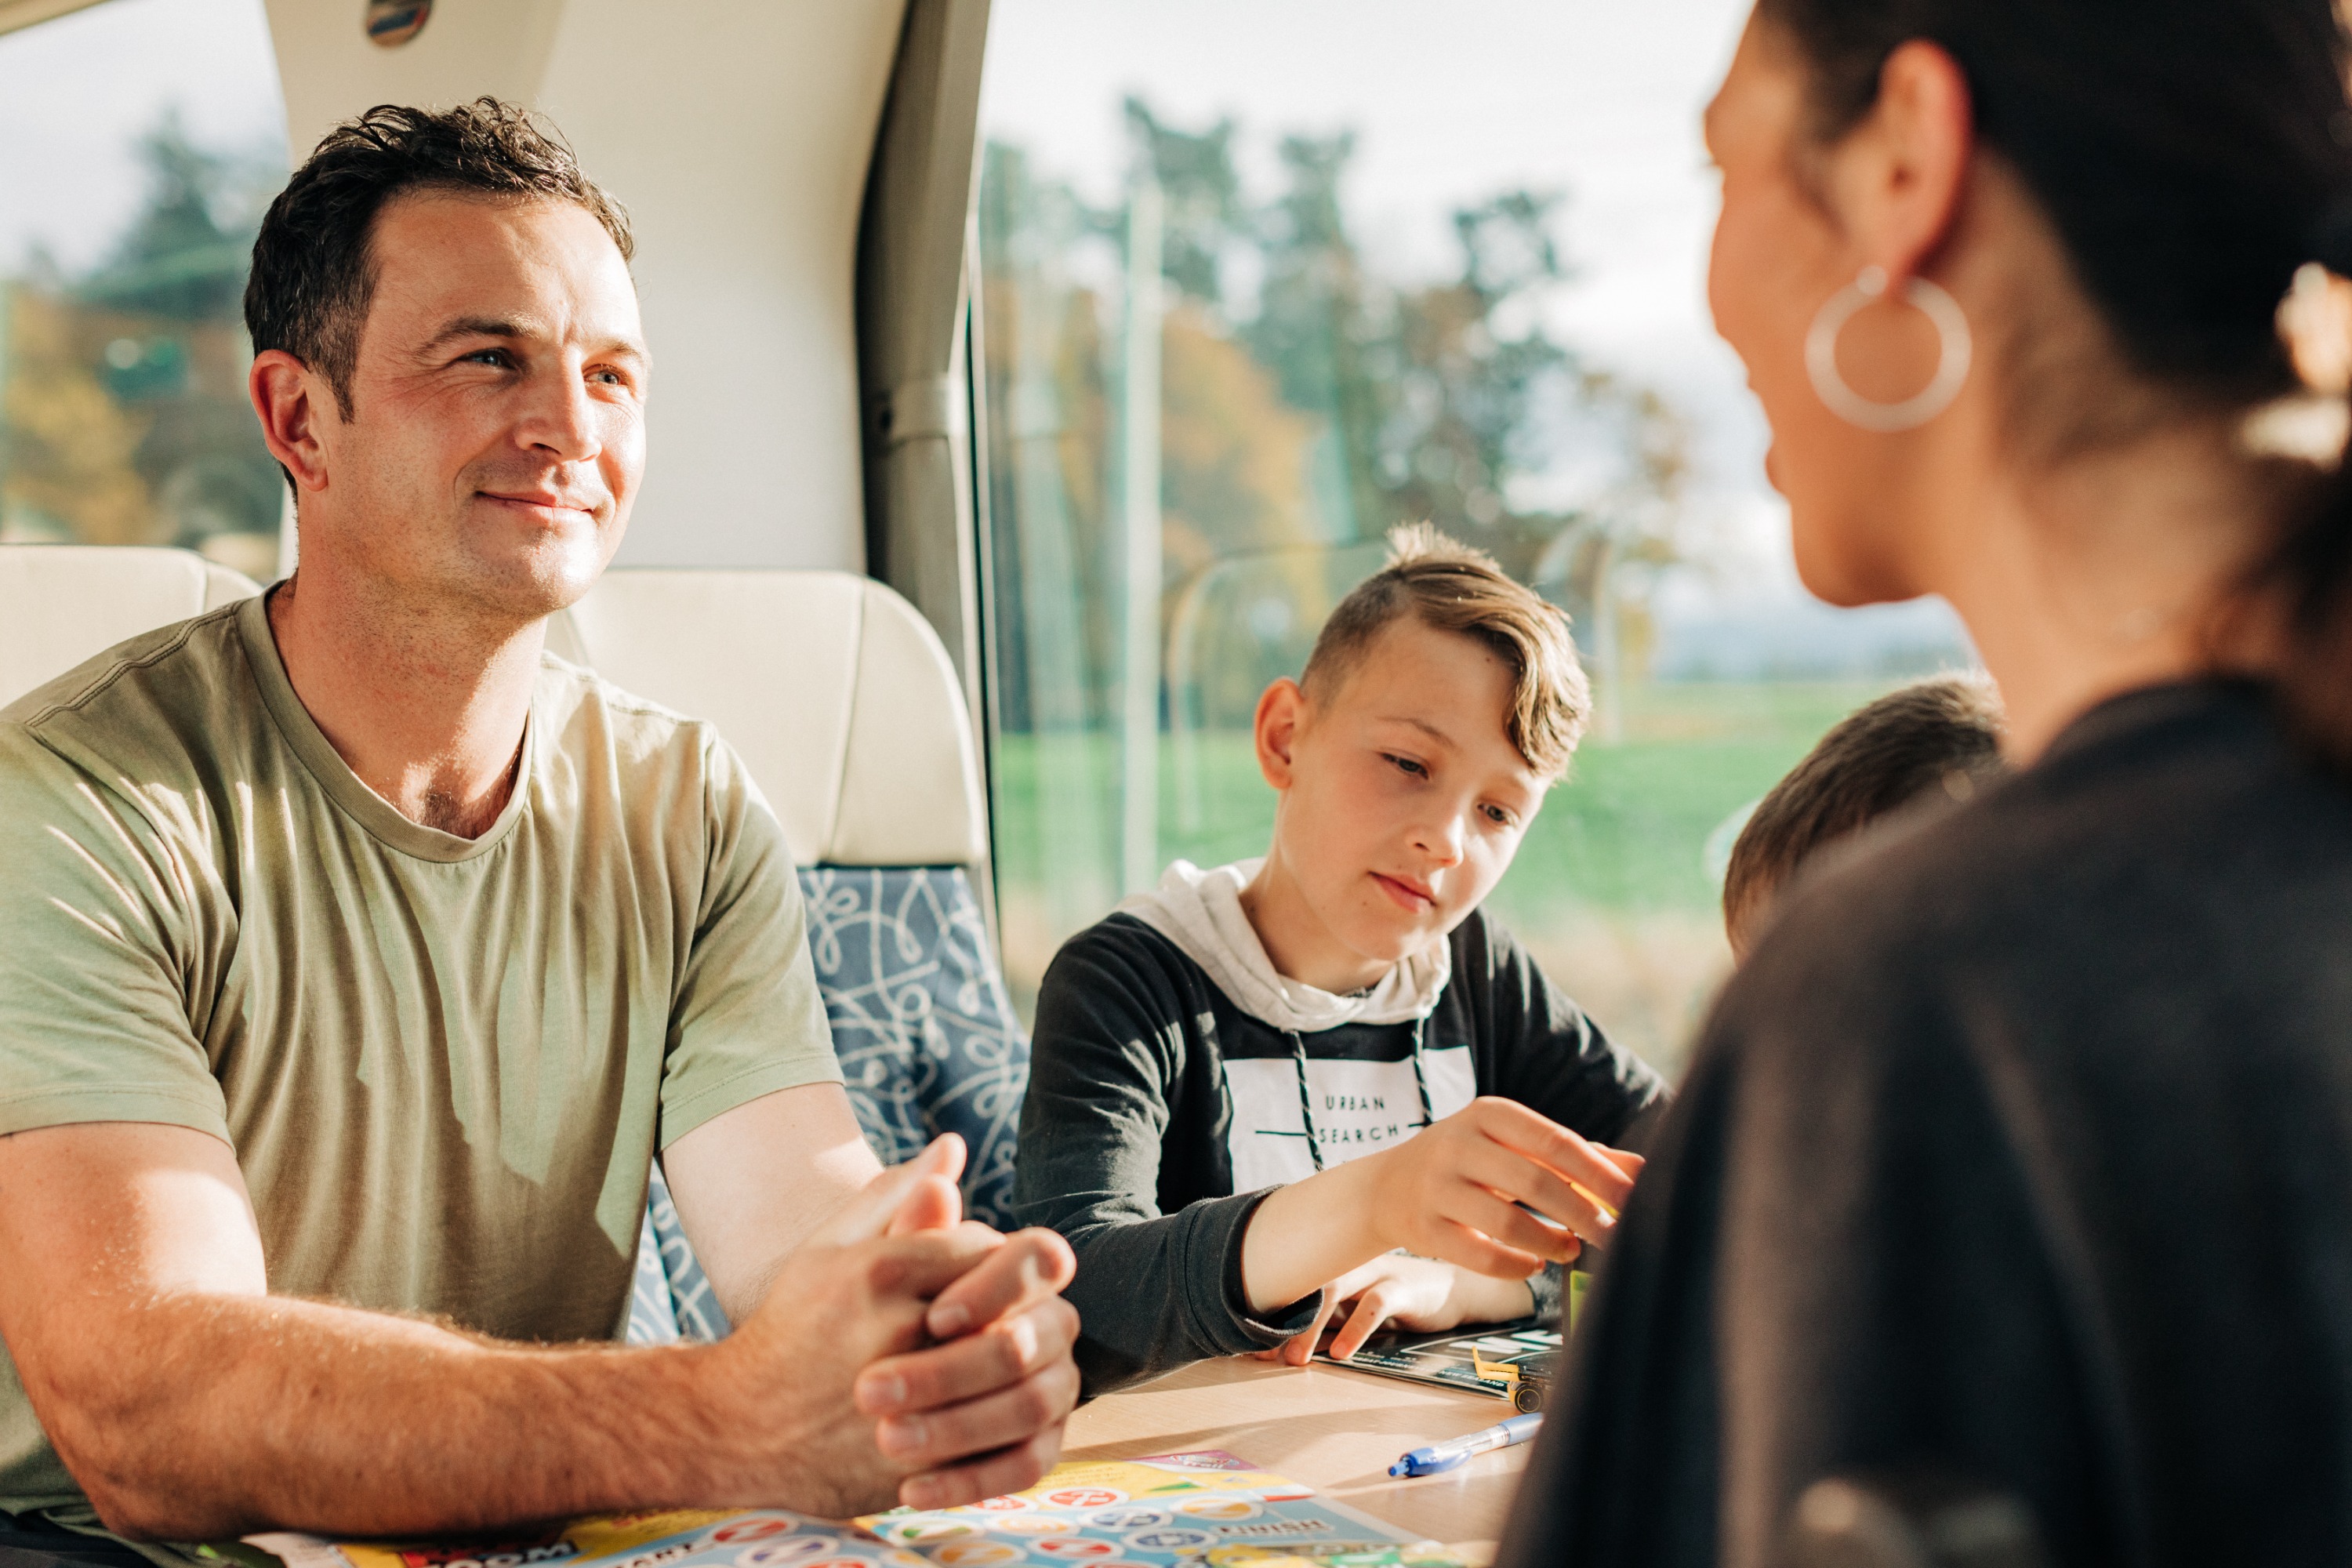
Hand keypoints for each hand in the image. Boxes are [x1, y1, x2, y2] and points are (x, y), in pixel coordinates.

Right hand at [701, 1138, 1080, 1514]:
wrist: (740, 1426)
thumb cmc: (794, 1325)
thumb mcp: (830, 1247)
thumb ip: (896, 1195)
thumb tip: (955, 1145)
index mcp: (881, 1270)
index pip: (986, 1245)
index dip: (983, 1259)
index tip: (961, 1273)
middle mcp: (899, 1331)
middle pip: (1005, 1307)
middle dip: (1002, 1309)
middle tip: (977, 1316)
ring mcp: (912, 1402)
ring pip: (1009, 1372)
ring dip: (1003, 1364)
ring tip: (972, 1357)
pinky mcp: (919, 1459)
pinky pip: (997, 1433)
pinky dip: (998, 1417)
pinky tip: (971, 1405)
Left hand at [1260, 1254, 1533, 1366]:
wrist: (1455, 1288)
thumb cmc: (1397, 1296)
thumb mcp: (1356, 1304)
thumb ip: (1327, 1318)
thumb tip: (1283, 1351)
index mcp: (1335, 1261)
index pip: (1293, 1282)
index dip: (1268, 1314)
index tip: (1247, 1346)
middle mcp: (1350, 1259)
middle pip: (1306, 1282)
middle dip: (1282, 1319)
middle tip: (1263, 1355)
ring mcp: (1377, 1269)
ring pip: (1335, 1289)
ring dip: (1311, 1326)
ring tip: (1296, 1359)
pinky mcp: (1405, 1286)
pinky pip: (1376, 1304)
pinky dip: (1356, 1329)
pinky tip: (1342, 1353)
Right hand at [1360, 1100, 1639, 1278]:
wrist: (1388, 1186)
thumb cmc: (1470, 1163)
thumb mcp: (1514, 1144)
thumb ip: (1575, 1155)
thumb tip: (1640, 1169)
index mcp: (1489, 1114)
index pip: (1556, 1141)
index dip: (1600, 1173)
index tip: (1634, 1199)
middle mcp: (1458, 1144)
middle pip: (1535, 1180)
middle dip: (1583, 1212)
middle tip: (1613, 1235)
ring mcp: (1437, 1187)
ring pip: (1506, 1221)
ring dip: (1551, 1242)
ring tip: (1571, 1249)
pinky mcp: (1424, 1229)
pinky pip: (1480, 1256)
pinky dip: (1516, 1266)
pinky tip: (1534, 1265)